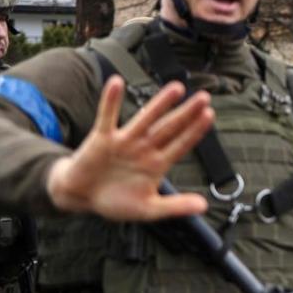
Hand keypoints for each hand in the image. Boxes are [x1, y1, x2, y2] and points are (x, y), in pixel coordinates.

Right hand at [46, 75, 213, 220]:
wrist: (82, 196)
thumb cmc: (116, 201)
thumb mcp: (148, 209)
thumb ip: (175, 206)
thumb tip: (204, 206)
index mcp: (157, 164)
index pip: (181, 144)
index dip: (195, 131)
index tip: (210, 115)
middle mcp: (144, 148)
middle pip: (169, 128)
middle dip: (186, 113)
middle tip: (204, 97)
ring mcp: (124, 141)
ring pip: (145, 119)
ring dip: (160, 104)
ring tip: (176, 88)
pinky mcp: (102, 138)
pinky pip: (107, 117)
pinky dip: (111, 101)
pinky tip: (117, 83)